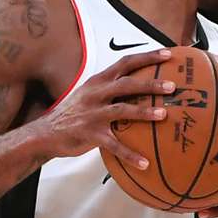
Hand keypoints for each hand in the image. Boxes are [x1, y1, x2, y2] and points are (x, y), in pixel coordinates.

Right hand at [41, 48, 175, 165]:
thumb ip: (109, 88)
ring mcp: (92, 114)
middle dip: (150, 84)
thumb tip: (139, 85)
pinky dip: (129, 154)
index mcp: (97, 82)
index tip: (168, 54)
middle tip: (172, 86)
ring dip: (144, 112)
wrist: (46, 132)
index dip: (147, 57)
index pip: (124, 63)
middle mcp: (95, 95)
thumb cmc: (73, 113)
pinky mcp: (90, 135)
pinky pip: (113, 145)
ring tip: (163, 115)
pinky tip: (144, 163)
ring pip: (122, 110)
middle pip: (126, 84)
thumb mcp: (88, 93)